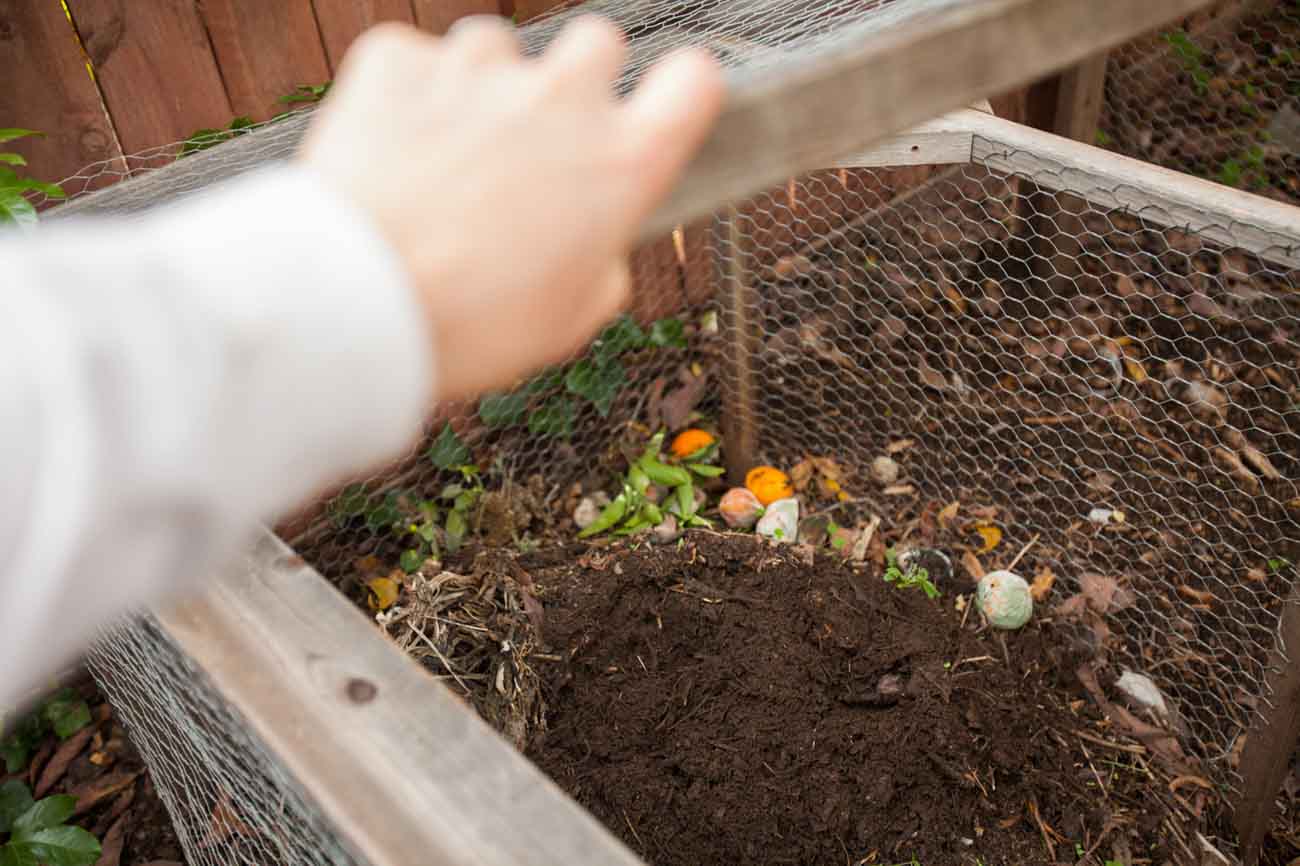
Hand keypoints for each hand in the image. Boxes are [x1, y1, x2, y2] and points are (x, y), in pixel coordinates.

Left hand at [298, 15, 723, 402]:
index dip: (680, 93)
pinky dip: (407, 96)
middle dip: (577, 81)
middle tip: (539, 140)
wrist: (353, 305)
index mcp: (621, 164)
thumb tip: (599, 244)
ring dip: (484, 89)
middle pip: (598, 41)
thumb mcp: (568, 322)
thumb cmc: (468, 326)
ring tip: (448, 161)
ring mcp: (479, 71)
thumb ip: (604, 264)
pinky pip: (415, 60)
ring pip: (498, 46)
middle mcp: (561, 99)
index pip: (695, 80)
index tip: (657, 111)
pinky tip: (393, 154)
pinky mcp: (400, 60)